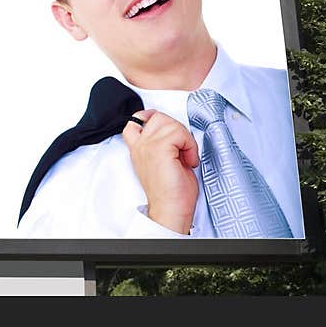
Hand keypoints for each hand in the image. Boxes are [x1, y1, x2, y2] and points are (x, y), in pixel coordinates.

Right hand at [122, 109, 199, 234]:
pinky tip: (188, 160)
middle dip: (176, 129)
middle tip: (182, 149)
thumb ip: (163, 143)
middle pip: (158, 116)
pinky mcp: (159, 149)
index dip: (153, 117)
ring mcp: (148, 146)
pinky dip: (190, 146)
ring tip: (185, 156)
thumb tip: (175, 132)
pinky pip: (179, 133)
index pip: (136, 119)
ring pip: (170, 123)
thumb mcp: (162, 161)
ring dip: (185, 138)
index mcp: (138, 148)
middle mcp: (140, 145)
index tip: (170, 132)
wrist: (170, 210)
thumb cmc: (170, 192)